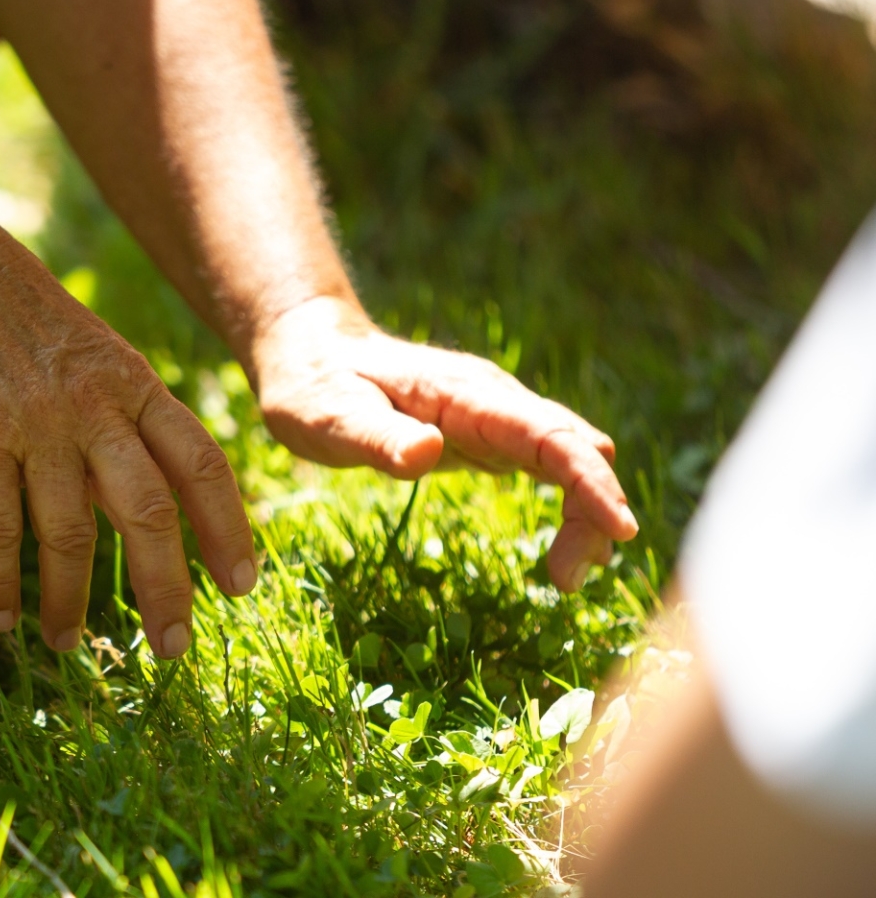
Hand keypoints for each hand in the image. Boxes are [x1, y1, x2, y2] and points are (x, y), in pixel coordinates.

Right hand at [0, 241, 257, 658]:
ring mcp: (38, 423)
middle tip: (173, 647)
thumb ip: (119, 429)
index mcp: (135, 385)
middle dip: (167, 589)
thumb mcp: (91, 358)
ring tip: (66, 644)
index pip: (203, 466)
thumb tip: (133, 513)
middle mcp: (97, 408)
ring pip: (71, 533)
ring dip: (71, 600)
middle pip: (152, 514)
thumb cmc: (14, 314)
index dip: (228, 531)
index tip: (241, 586)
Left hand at [251, 297, 637, 590]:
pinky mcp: (490, 437)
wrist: (310, 351)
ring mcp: (496, 419)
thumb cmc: (314, 387)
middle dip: (594, 509)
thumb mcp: (328, 418)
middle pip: (577, 450)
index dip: (589, 482)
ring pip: (571, 461)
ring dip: (586, 514)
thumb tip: (427, 453)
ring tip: (566, 576)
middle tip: (567, 578)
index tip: (619, 529)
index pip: (549, 435)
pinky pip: (549, 468)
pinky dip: (570, 508)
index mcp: (465, 395)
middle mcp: (495, 402)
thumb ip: (377, 436)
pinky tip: (562, 553)